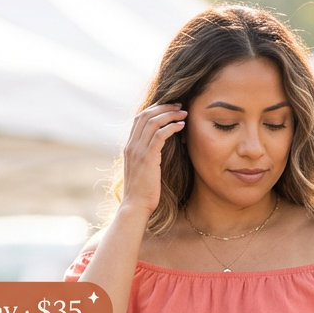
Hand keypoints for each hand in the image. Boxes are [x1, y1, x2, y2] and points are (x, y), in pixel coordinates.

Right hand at [120, 102, 186, 217]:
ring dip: (170, 115)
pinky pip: (160, 135)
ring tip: (184, 113)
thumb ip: (147, 157)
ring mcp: (138, 151)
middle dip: (164, 107)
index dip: (155, 109)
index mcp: (129, 146)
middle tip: (180, 105)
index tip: (170, 108)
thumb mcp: (142, 170)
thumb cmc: (142, 193)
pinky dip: (171, 127)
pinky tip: (182, 126)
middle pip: (146, 115)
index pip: (139, 118)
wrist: (135, 206)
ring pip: (153, 122)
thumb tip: (158, 151)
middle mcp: (132, 145)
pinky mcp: (147, 158)